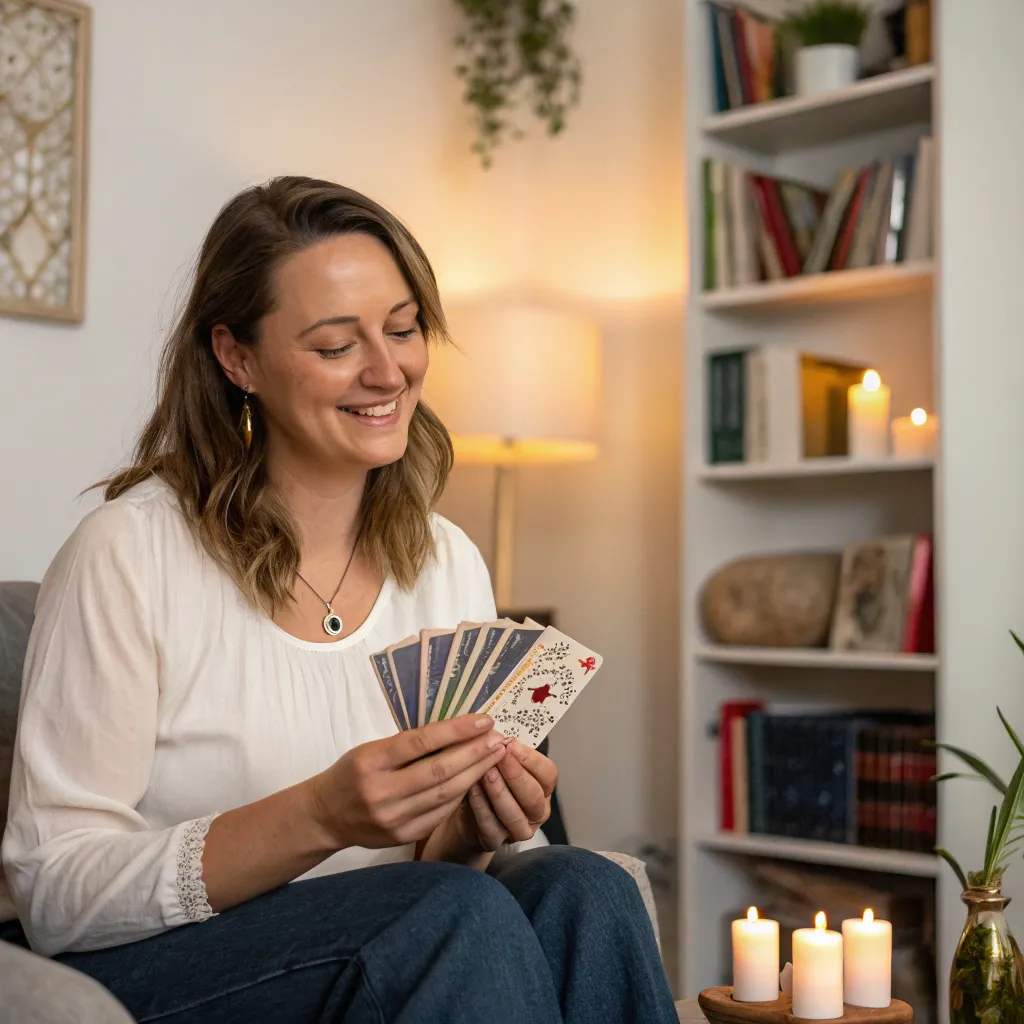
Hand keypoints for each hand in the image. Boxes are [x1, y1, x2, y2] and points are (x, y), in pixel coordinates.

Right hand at [308, 715, 506, 850]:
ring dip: (475, 773)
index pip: (421, 742)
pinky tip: (476, 780)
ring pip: (444, 794)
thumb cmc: (353, 773)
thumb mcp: (371, 749)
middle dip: (474, 752)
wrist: (325, 816)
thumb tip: (457, 730)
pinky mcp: (402, 836)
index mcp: (371, 761)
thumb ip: (408, 744)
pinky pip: (440, 813)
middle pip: (438, 770)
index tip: (483, 719)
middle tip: (499, 738)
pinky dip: (460, 794)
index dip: (456, 730)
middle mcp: (381, 792)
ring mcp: (392, 818)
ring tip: (495, 756)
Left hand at [422, 740, 556, 861]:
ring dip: (499, 792)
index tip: (511, 744)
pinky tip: (471, 790)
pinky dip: (481, 808)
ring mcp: (518, 830)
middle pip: (534, 796)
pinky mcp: (495, 842)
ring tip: (484, 773)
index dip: (531, 760)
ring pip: (514, 815)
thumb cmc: (487, 779)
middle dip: (516, 775)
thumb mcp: (498, 760)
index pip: (548, 773)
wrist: (465, 813)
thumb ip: (502, 748)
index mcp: (542, 787)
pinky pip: (491, 828)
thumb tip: (494, 730)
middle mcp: (536, 811)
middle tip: (499, 757)